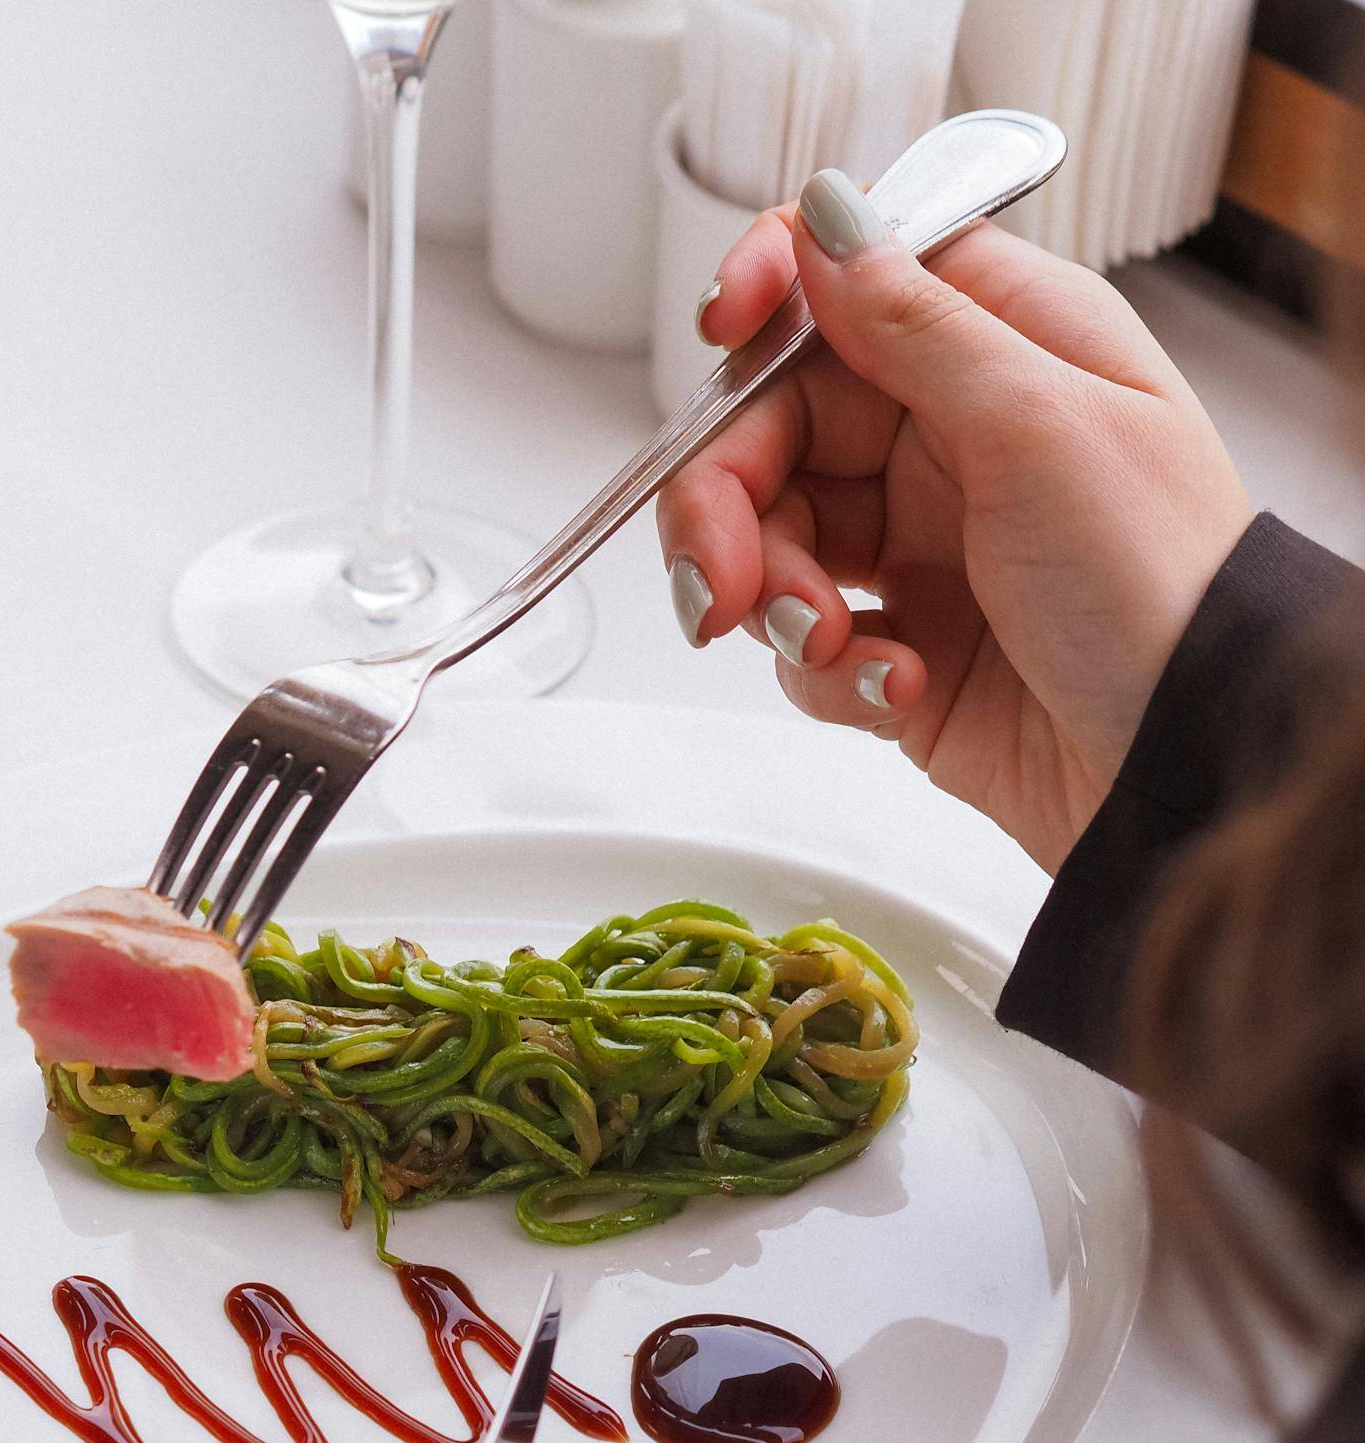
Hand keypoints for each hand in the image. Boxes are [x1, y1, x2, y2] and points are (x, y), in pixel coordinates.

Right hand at [659, 167, 1253, 871]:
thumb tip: (826, 221)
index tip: (720, 338)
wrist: (1182, 762)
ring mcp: (924, 546)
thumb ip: (918, 324)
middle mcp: (953, 436)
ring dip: (773, 597)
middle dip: (729, 501)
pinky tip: (897, 689)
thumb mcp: (1040, 424)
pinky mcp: (902, 648)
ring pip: (773, 540)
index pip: (851, 283)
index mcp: (1003, 346)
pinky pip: (808, 646)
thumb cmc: (1159, 586)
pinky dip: (830, 674)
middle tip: (720, 577)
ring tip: (823, 645)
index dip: (769, 298)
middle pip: (778, 427)